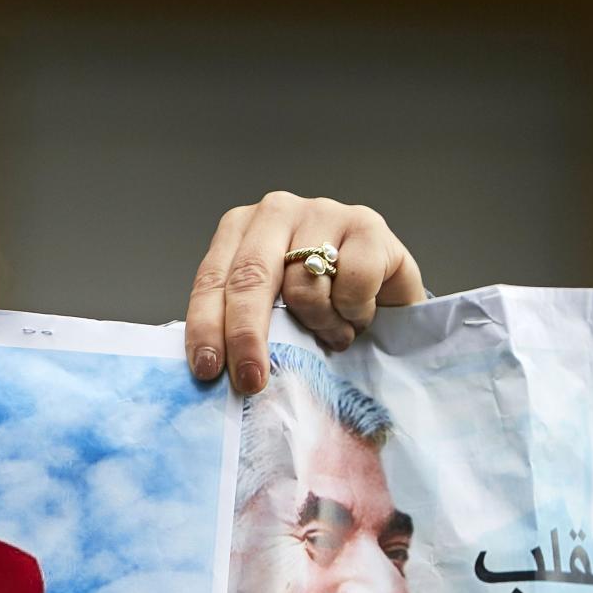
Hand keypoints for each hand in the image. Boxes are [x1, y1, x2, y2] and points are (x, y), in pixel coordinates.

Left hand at [183, 193, 425, 394]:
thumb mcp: (271, 315)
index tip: (207, 369)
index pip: (212, 280)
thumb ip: (239, 327)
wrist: (386, 298)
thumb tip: (212, 374)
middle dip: (246, 335)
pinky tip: (357, 312)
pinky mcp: (366, 224)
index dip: (206, 326)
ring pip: (303, 286)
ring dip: (318, 325)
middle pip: (250, 277)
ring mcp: (322, 212)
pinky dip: (354, 312)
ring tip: (331, 330)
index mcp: (239, 229)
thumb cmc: (321, 306)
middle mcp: (276, 212)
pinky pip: (351, 283)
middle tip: (251, 380)